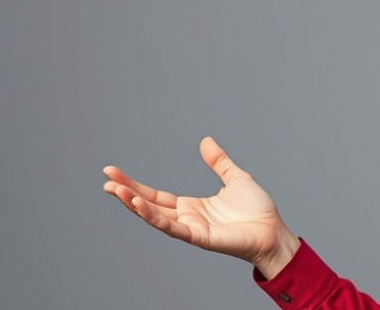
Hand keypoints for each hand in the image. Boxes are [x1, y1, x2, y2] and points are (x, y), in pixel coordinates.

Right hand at [103, 136, 299, 278]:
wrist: (274, 231)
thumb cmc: (258, 210)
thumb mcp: (236, 178)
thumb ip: (219, 162)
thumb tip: (205, 141)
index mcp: (192, 206)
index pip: (156, 195)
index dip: (135, 186)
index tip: (113, 173)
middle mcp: (187, 218)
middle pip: (149, 205)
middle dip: (126, 192)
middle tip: (105, 178)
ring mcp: (191, 228)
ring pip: (155, 216)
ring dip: (133, 204)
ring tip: (114, 189)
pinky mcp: (199, 237)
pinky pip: (171, 227)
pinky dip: (153, 216)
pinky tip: (138, 204)